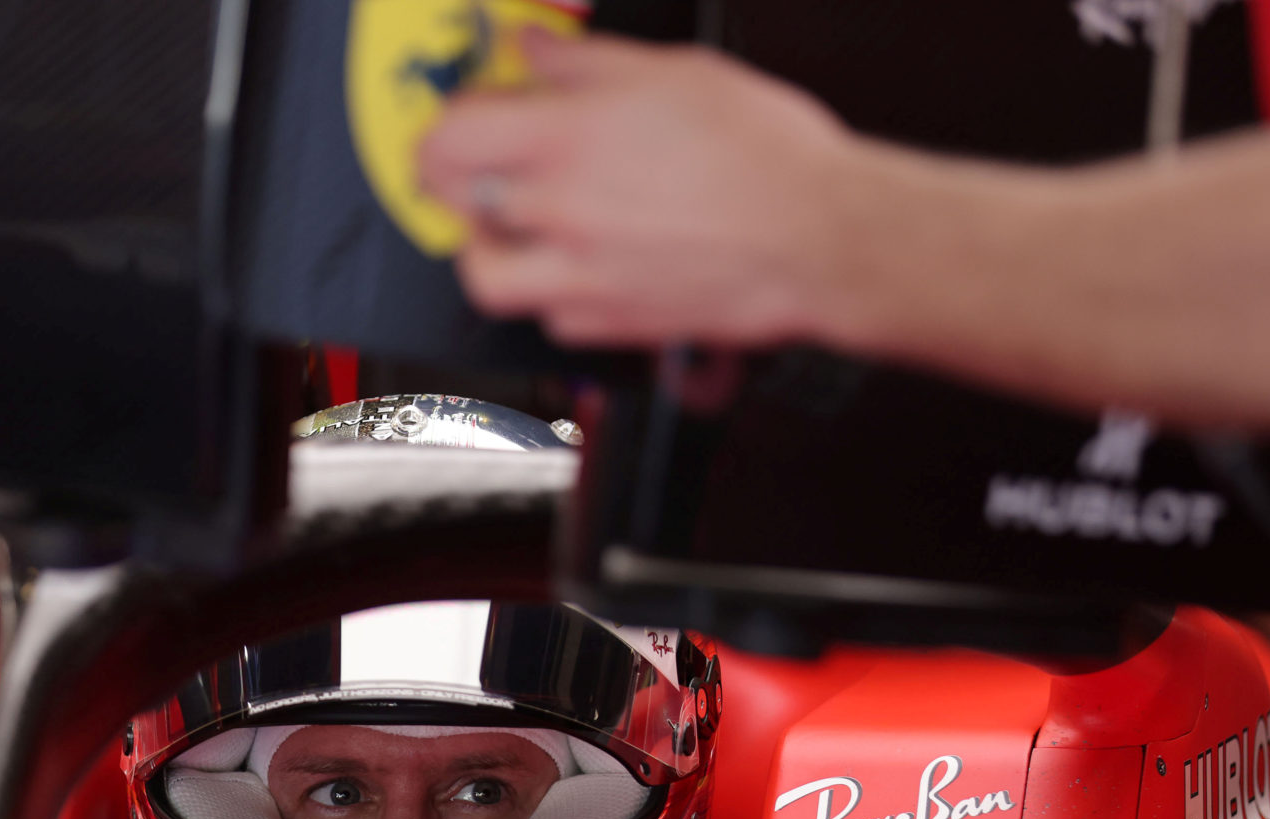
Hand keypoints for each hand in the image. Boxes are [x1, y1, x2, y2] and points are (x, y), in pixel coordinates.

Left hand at [419, 30, 864, 347]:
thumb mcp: (673, 72)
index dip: (450, 113)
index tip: (470, 105)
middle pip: (451, 200)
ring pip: (484, 274)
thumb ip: (584, 62)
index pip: (452, 131)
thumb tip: (534, 43)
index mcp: (565, 143)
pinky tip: (573, 263)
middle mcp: (558, 215)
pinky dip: (548, 290)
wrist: (819, 239)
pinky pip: (548, 315)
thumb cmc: (765, 156)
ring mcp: (577, 278)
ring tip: (507, 223)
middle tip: (474, 157)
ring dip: (483, 245)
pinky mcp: (607, 323)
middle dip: (451, 173)